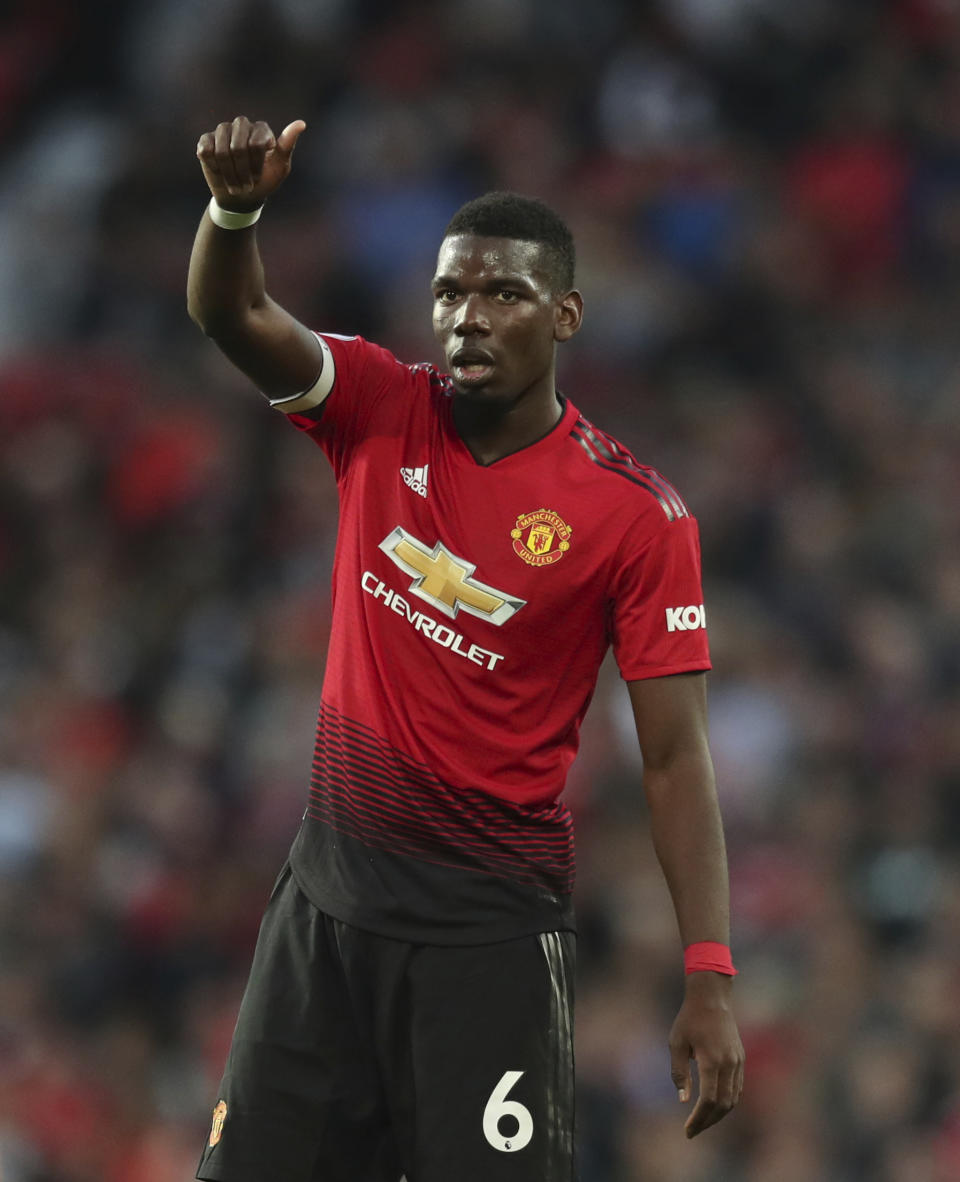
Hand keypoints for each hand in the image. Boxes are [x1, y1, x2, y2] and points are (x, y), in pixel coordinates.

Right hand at [196, 116, 305, 212]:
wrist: (242, 197)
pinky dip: (214, 167)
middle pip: (238, 147)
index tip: (258, 177)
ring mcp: (223, 131)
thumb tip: (301, 123)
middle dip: (242, 172)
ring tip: (235, 184)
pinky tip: (219, 171)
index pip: (256, 144)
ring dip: (229, 173)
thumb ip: (287, 145)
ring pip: (222, 150)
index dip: (256, 166)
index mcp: (261, 130)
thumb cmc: (264, 181)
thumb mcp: (280, 167)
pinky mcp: (207, 140)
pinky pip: (207, 151)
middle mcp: (242, 125)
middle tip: (246, 185)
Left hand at [669, 972, 744, 1137]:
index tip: (687, 1131)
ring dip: (719, 1114)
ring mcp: (738, 1061)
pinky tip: (714, 1105)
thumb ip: (679, 1073)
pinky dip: (727, 1101)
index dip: (699, 1119)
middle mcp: (729, 1064)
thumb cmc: (689, 1018)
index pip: (709, 1100)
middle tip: (693, 1131)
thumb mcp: (676, 1043)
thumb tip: (684, 1101)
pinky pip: (737, 1088)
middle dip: (708, 1121)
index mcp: (712, 1061)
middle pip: (724, 1105)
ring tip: (702, 1121)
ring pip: (733, 1099)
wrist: (712, 997)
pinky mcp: (741, 1058)